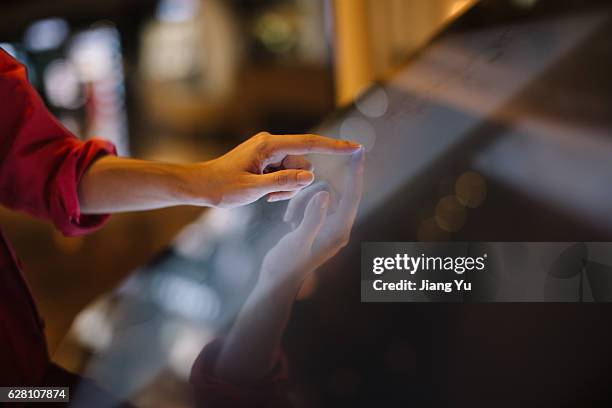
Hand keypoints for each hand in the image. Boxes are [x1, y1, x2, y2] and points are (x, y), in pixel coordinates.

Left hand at [191, 132, 360, 207]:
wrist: (200, 186)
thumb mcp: (253, 189)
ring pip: (294, 172)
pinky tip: (263, 193)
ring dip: (285, 187)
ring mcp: (269, 152)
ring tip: (264, 195)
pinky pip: (284, 174)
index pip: (309, 144)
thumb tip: (311, 176)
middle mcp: (271, 145)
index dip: (334, 146)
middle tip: (270, 195)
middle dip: (294, 182)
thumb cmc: (222, 187)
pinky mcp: (266, 160)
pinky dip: (279, 186)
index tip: (356, 147)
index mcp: (269, 146)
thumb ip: (283, 182)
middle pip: (302, 164)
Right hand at [260, 148, 364, 287]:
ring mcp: (328, 226)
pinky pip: (312, 203)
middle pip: (333, 193)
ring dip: (301, 200)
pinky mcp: (317, 225)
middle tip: (292, 215)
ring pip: (320, 195)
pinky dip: (299, 206)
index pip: (352, 196)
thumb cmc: (287, 265)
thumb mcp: (298, 241)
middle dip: (311, 194)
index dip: (356, 172)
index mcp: (339, 231)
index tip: (359, 150)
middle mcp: (338, 227)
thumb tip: (324, 194)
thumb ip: (313, 218)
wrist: (277, 281)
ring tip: (288, 220)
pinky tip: (288, 222)